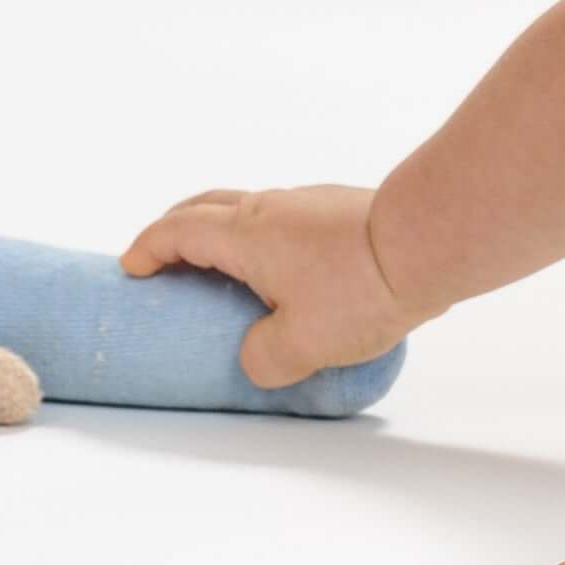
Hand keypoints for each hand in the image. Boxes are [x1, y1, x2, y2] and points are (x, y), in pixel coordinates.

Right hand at [118, 183, 424, 387]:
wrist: (431, 240)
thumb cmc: (361, 287)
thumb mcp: (301, 344)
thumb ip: (265, 359)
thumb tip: (257, 361)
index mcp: (244, 235)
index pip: (177, 232)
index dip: (148, 249)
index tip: (133, 267)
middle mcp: (271, 209)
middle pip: (206, 206)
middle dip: (175, 230)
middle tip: (164, 258)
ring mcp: (310, 203)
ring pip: (250, 208)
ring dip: (225, 232)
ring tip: (225, 268)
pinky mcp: (344, 209)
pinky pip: (287, 218)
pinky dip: (267, 237)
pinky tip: (286, 268)